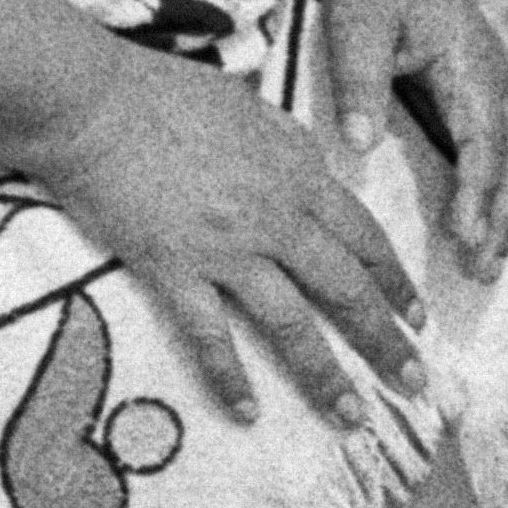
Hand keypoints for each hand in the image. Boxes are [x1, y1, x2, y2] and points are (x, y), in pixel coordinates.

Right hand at [24, 51, 428, 429]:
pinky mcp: (174, 268)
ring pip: (293, 323)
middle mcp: (274, 219)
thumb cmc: (157, 89)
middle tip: (416, 384)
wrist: (88, 101)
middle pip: (346, 289)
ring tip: (352, 417)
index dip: (395, 281)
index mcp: (295, 174)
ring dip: (326, 375)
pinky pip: (209, 334)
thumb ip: (284, 138)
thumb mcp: (242, 102)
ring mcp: (226, 248)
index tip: (419, 318)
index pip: (364, 237)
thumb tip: (309, 161)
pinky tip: (247, 413)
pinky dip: (229, 377)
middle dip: (386, 341)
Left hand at [313, 0, 507, 276]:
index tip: (465, 241)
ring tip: (488, 260)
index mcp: (472, 69)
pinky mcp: (479, 84)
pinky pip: (506, 146)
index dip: (477, 198)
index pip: (484, 149)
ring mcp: (494, 82)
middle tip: (483, 272)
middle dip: (506, 220)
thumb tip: (359, 146)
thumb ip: (360, 83)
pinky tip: (482, 217)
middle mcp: (496, 80)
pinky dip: (502, 186)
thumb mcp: (356, 23)